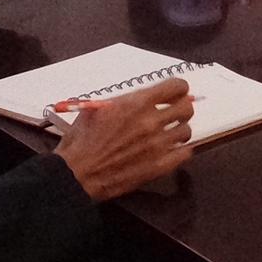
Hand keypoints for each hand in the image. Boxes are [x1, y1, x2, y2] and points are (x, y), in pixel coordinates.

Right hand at [53, 79, 194, 200]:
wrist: (75, 174)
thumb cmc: (81, 140)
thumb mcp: (97, 109)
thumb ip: (123, 101)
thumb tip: (140, 98)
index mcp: (137, 103)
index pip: (177, 87)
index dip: (178, 89)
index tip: (174, 94)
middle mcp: (151, 121)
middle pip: (187, 108)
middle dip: (181, 109)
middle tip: (173, 114)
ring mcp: (157, 145)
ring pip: (186, 131)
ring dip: (178, 131)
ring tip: (167, 135)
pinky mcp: (159, 166)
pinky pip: (184, 153)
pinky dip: (179, 151)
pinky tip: (169, 151)